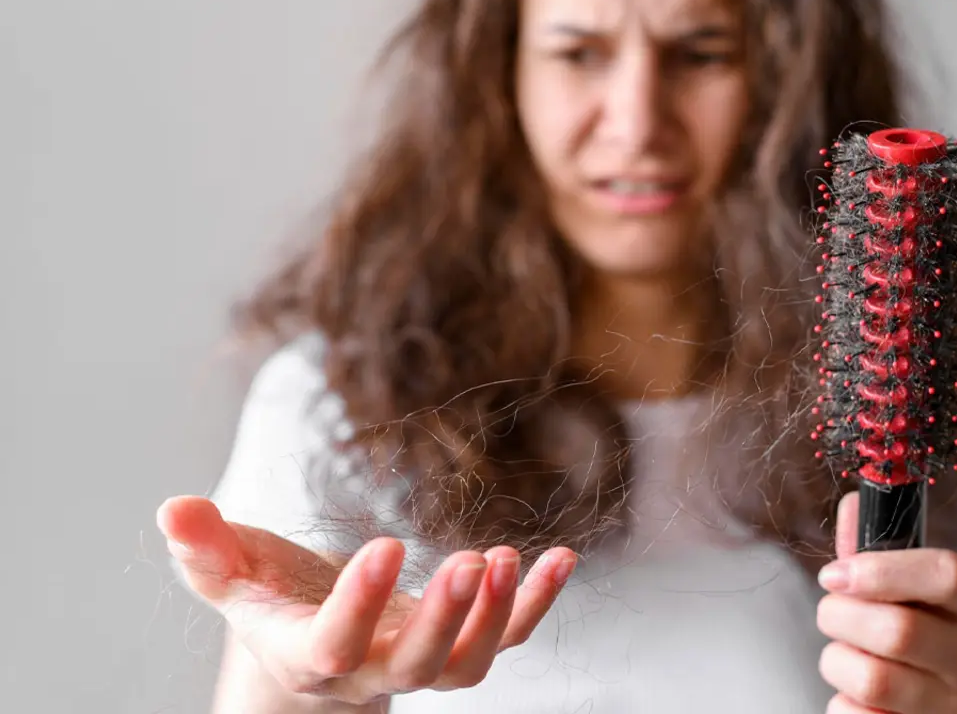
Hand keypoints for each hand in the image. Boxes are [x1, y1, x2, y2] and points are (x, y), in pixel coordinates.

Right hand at [156, 495, 575, 704]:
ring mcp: (422, 663)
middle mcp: (371, 671)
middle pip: (415, 666)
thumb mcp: (231, 574)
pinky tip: (562, 558)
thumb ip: (205, 549)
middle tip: (471, 562)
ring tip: (510, 558)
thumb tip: (172, 509)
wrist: (312, 641)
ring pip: (467, 664)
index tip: (386, 545)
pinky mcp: (460, 644)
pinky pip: (509, 637)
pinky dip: (537, 603)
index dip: (360, 605)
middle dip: (446, 619)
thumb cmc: (269, 600)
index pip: (334, 644)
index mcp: (310, 655)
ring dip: (496, 616)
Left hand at [815, 494, 956, 712]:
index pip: (946, 575)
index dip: (881, 570)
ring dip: (838, 662)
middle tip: (830, 613)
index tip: (834, 573)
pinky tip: (855, 695)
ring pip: (874, 679)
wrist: (934, 708)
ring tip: (844, 656)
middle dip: (841, 617)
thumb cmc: (916, 639)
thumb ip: (875, 549)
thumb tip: (853, 503)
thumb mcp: (905, 590)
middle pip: (899, 631)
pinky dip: (842, 704)